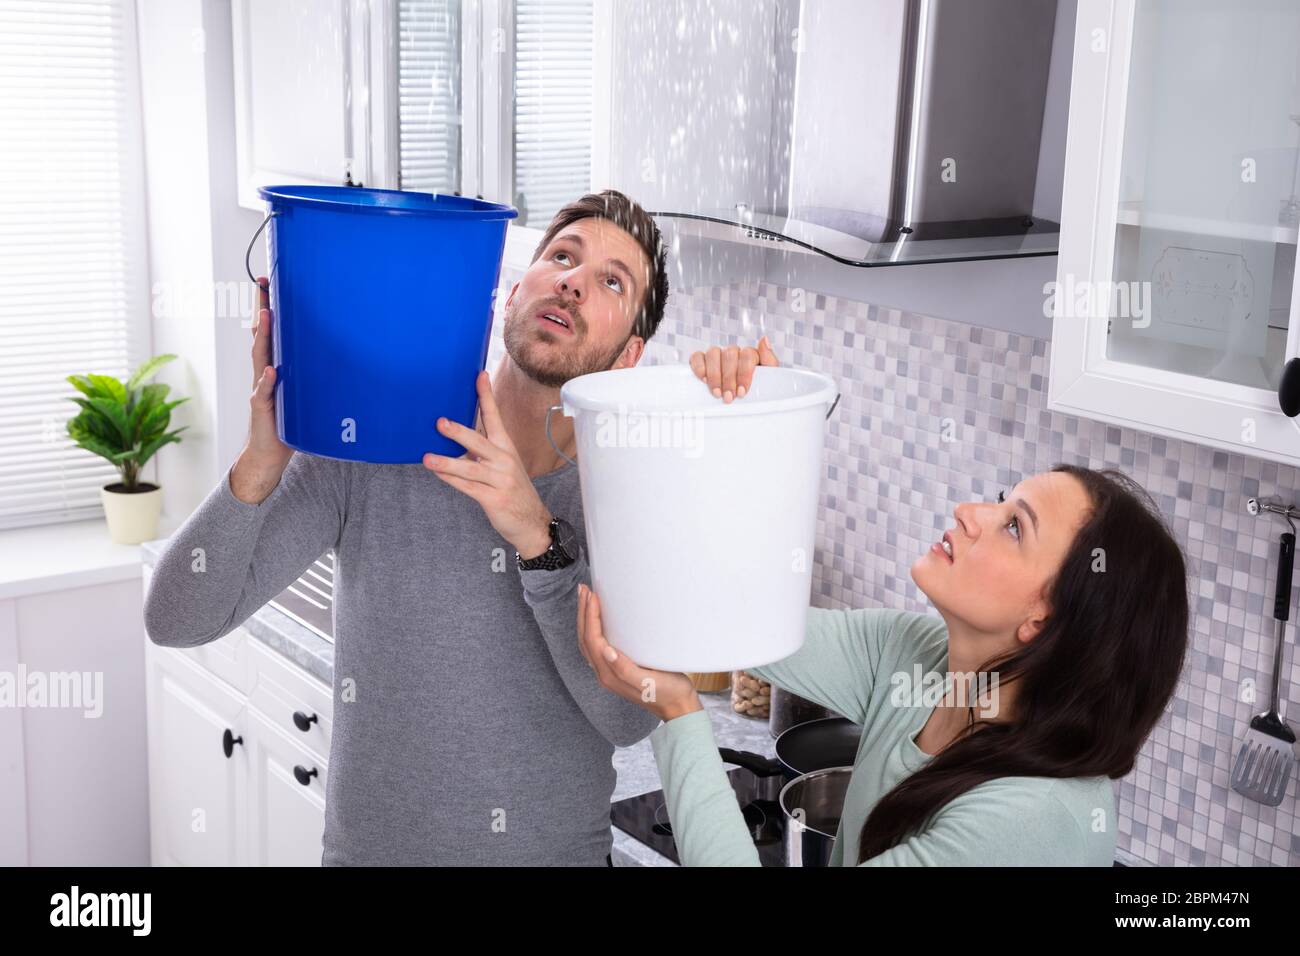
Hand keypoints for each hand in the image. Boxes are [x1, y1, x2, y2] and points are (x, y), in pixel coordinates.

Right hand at [231, 276, 293, 503]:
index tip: (270, 282)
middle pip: (262, 336)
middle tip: (263, 285)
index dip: (270, 307)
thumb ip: (314, 374)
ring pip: (260, 358)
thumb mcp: (305, 393)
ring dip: (263, 337)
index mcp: (276, 367)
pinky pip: (263, 394)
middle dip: (262, 310)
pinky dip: (266, 382)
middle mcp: (265, 373)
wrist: (269, 454)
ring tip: (266, 315)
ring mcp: (261, 389)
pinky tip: (271, 372)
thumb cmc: (289, 422)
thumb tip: (342, 354)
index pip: (272, 332)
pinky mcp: (262, 409)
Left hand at [423, 370, 553, 558]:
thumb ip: (482, 452)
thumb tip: (455, 435)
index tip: (480, 376)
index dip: (487, 396)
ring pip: (470, 468)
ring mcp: (500, 480)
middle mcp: (504, 461)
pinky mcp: (494, 498)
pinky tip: (438, 474)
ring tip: (427, 458)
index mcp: (506, 448)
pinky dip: (452, 480)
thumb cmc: (513, 490)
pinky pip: (468, 487)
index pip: (495, 417)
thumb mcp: (503, 466)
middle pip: (480, 441)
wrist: (532, 522)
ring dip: (447, 462)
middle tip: (440, 422)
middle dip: (459, 431)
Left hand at [576, 583, 701, 721]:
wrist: (678, 708)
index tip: (593, 596)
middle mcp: (605, 674)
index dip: (591, 616)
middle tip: (583, 590)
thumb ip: (625, 669)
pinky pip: (597, 646)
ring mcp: (609, 672)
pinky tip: (599, 619)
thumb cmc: (668, 692)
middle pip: (585, 639)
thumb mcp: (648, 681)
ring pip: (588, 642)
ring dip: (585, 619)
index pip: (593, 640)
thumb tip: (606, 652)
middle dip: (583, 613)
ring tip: (586, 599)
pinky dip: (593, 628)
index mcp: (610, 675)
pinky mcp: (617, 669)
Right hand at [688, 336, 779, 402]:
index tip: (742, 391)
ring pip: (713, 353)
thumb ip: (769, 360)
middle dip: (729, 378)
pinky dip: (699, 367)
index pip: (747, 354)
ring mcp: (717, 355)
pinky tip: (703, 380)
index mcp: (750, 355)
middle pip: (730, 354)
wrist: (745, 408)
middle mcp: (733, 352)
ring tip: (717, 393)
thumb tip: (764, 339)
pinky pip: (697, 357)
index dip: (744, 373)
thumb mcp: (768, 379)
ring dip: (715, 375)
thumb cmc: (755, 392)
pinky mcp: (701, 360)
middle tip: (729, 397)